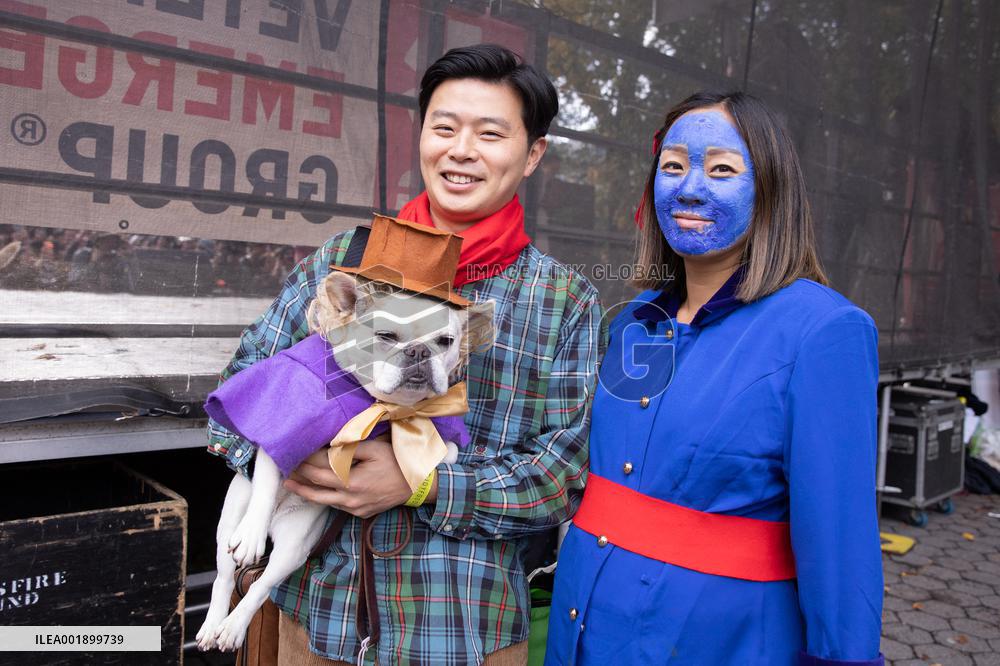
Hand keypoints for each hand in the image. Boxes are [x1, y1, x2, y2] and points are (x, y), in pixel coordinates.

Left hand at [283, 440, 411, 518]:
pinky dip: (325, 497)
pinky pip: (338, 505)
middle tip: (285, 475)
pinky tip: (319, 491)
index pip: (319, 473)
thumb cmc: (396, 464)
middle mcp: (349, 499)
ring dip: (308, 492)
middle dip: (299, 482)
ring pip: (325, 501)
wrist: (416, 486)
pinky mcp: (360, 514)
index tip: (294, 457)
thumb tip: (329, 446)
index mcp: (350, 482)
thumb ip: (349, 449)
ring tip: (293, 485)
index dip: (305, 466)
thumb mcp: (374, 450)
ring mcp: (354, 509)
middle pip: (316, 492)